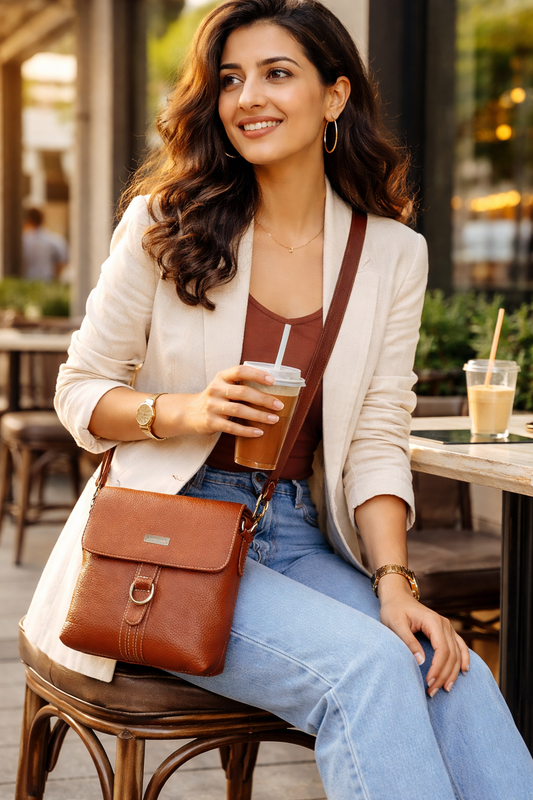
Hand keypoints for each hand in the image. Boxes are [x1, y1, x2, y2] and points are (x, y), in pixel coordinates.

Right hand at [164, 364, 283, 437]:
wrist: (188, 412)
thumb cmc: (215, 398)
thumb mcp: (223, 386)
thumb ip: (241, 385)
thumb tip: (273, 391)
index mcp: (222, 377)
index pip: (240, 371)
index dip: (257, 374)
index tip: (273, 381)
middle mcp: (216, 389)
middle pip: (242, 393)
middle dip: (263, 399)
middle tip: (279, 405)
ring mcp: (212, 406)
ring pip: (239, 411)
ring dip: (259, 416)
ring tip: (274, 419)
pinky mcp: (211, 422)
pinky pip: (232, 427)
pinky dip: (247, 431)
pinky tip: (259, 432)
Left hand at [378, 575, 469, 696]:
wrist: (397, 597)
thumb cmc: (393, 610)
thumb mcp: (395, 624)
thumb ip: (408, 641)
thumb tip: (421, 661)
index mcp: (433, 621)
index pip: (442, 649)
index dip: (438, 668)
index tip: (429, 682)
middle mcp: (444, 624)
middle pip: (451, 654)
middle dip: (443, 675)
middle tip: (432, 691)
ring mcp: (447, 627)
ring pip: (457, 653)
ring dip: (453, 672)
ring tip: (445, 689)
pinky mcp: (446, 631)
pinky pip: (460, 646)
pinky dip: (464, 658)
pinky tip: (464, 671)